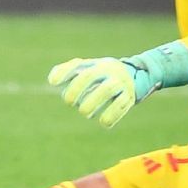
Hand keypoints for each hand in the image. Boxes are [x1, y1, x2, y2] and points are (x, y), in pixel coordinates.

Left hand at [49, 42, 187, 127]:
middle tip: (69, 103)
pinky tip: (103, 122)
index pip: (78, 65)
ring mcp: (120, 83)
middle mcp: (108, 71)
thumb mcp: (86, 69)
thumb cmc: (102, 74)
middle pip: (91, 75)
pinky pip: (121, 105)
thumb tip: (52, 80)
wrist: (135, 76)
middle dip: (77, 89)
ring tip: (85, 113)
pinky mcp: (130, 96)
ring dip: (93, 102)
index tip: (53, 83)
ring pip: (107, 89)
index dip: (64, 72)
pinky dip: (111, 115)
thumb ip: (67, 71)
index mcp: (95, 64)